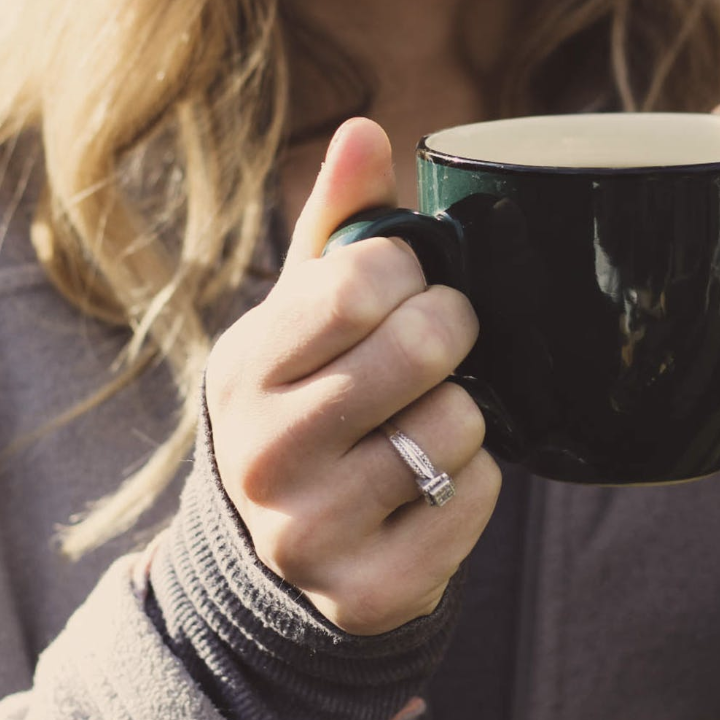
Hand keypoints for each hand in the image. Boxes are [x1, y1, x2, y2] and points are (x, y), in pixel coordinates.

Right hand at [205, 118, 499, 634]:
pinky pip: (477, 497)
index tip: (403, 285)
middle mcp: (263, 456)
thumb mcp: (298, 317)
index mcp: (241, 370)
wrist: (273, 555)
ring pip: (458, 424)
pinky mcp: (370, 591)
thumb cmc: (303, 401)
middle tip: (439, 342)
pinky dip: (474, 480)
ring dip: (462, 412)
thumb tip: (367, 128)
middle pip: (420, 347)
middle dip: (450, 330)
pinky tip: (429, 483)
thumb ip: (337, 225)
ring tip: (421, 422)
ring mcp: (312, 532)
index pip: (357, 282)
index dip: (406, 271)